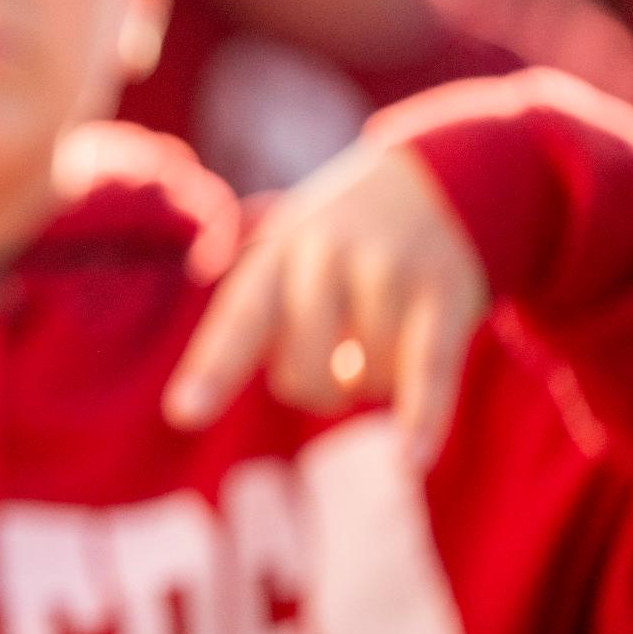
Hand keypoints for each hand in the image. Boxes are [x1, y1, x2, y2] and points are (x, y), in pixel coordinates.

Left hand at [165, 143, 489, 464]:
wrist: (443, 174)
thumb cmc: (348, 237)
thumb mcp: (295, 251)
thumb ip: (267, 317)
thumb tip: (258, 390)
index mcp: (279, 249)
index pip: (241, 317)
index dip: (214, 368)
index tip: (184, 413)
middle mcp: (329, 255)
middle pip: (303, 369)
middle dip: (318, 388)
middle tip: (338, 363)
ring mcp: (391, 271)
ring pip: (367, 379)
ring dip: (375, 382)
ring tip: (382, 340)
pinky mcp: (447, 293)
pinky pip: (427, 369)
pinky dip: (422, 417)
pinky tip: (411, 460)